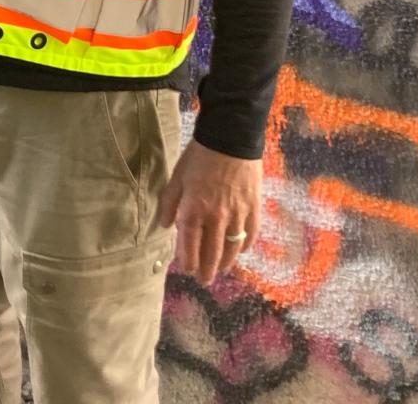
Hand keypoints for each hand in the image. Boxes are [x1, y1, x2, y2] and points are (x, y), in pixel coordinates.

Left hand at [158, 138, 261, 285]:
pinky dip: (244, 246)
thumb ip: (169, 202)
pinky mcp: (253, 208)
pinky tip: (240, 251)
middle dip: (206, 270)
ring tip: (221, 270)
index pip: (189, 246)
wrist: (230, 138)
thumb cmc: (199, 156)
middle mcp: (216, 218)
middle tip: (203, 280)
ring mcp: (237, 215)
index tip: (186, 269)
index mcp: (194, 210)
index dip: (188, 261)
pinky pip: (250, 235)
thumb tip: (164, 225)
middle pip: (212, 253)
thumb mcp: (177, 176)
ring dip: (225, 263)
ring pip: (232, 249)